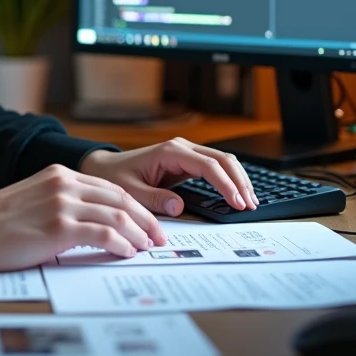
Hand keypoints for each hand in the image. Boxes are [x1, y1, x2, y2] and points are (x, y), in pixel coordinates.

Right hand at [0, 164, 164, 271]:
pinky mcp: (60, 227)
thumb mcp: (32, 197)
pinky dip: (122, 244)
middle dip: (145, 219)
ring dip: (138, 233)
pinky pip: (104, 234)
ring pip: (118, 216)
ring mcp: (63, 204)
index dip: (134, 205)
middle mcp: (64, 184)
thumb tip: (88, 219)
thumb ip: (60, 200)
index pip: (110, 187)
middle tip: (158, 237)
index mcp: (59, 174)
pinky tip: (127, 252)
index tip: (146, 221)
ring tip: (146, 247)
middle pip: (121, 199)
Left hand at [79, 138, 258, 217]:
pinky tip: (237, 195)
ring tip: (249, 202)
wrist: (105, 167)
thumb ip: (155, 199)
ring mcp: (186, 153)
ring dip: (238, 180)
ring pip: (223, 161)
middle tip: (250, 205)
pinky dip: (229, 179)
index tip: (237, 203)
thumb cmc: (116, 177)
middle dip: (239, 182)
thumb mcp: (131, 191)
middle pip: (223, 160)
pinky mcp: (187, 162)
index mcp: (170, 152)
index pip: (208, 166)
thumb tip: (178, 207)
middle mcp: (182, 148)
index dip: (226, 185)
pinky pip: (215, 168)